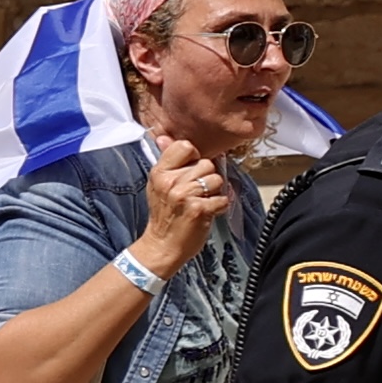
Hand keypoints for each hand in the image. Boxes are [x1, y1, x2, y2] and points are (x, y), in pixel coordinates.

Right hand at [134, 130, 228, 274]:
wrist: (162, 245)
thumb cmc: (164, 214)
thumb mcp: (158, 185)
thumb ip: (166, 160)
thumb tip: (164, 137)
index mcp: (159, 172)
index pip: (185, 146)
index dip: (194, 157)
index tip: (190, 171)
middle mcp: (170, 182)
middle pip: (206, 163)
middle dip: (207, 177)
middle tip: (196, 192)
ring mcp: (184, 196)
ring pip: (217, 179)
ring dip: (214, 192)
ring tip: (201, 202)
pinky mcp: (199, 210)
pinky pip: (223, 198)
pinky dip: (220, 206)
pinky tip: (208, 212)